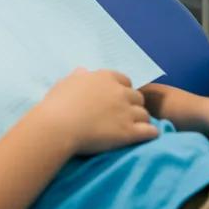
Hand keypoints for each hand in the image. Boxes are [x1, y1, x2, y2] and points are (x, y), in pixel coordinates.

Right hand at [39, 68, 158, 155]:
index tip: (118, 100)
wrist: (59, 125)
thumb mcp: (66, 82)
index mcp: (105, 77)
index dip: (122, 90)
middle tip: (126, 116)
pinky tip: (148, 136)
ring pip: (145, 114)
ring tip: (136, 128)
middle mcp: (119, 92)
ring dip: (142, 120)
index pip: (125, 80)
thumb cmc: (58, 103)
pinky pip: (149, 131)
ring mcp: (126, 112)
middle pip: (137, 97)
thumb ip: (78, 76)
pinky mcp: (129, 132)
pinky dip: (151, 133)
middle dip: (133, 105)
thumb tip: (83, 72)